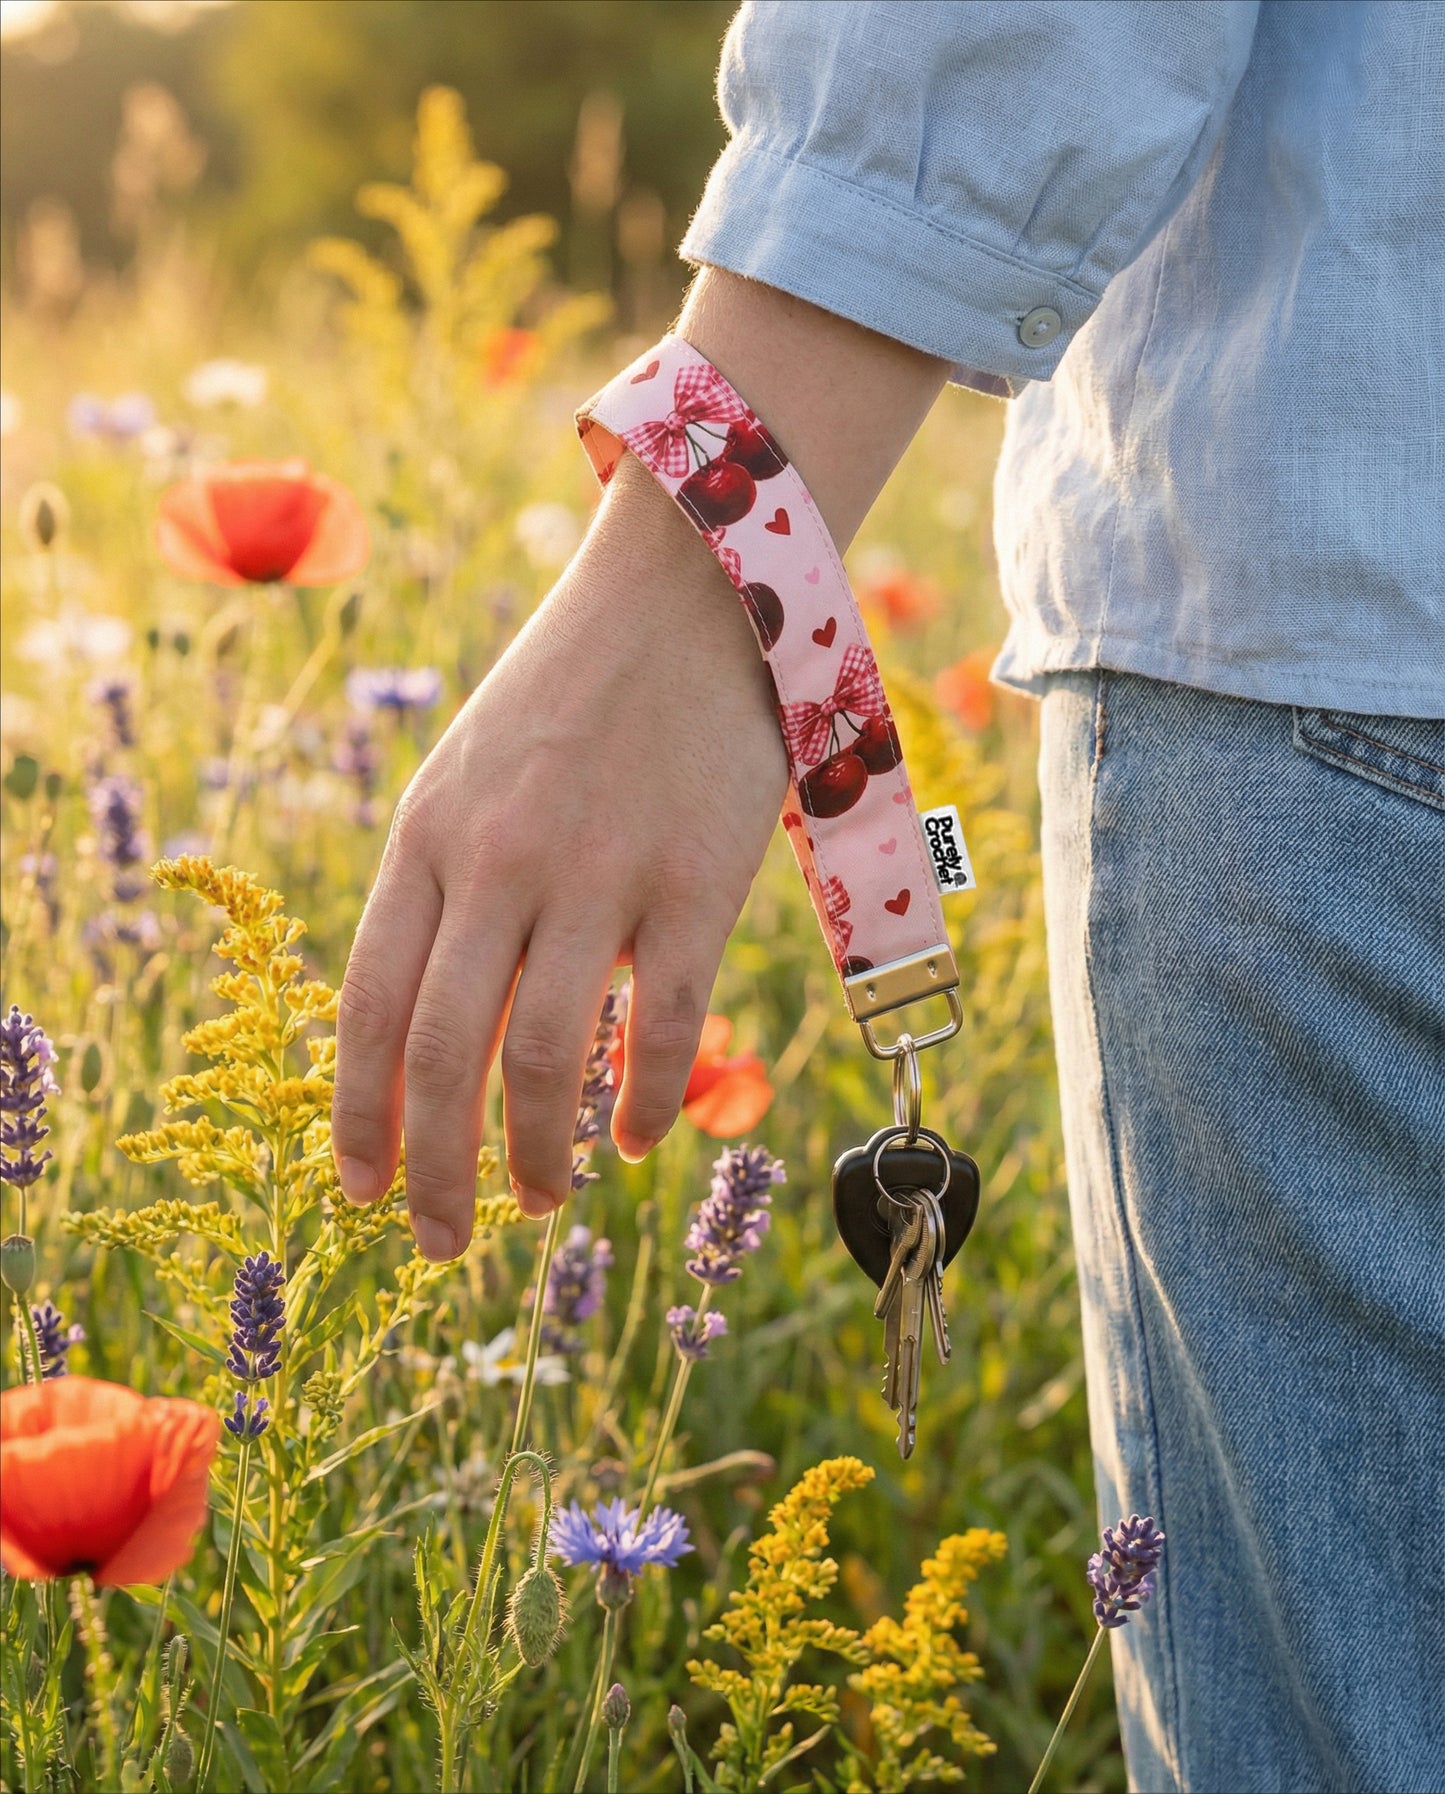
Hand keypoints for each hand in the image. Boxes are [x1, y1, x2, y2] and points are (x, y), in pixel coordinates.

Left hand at [331, 457, 788, 1257]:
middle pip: (445, 1053)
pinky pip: (660, 1024)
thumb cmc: (570, 696)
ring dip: (536, 1155)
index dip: (358, 1115)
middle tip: (440, 1243)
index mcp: (428, 837)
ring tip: (541, 1205)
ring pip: (547, 1057)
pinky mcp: (696, 880)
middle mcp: (499, 861)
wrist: (686, 594)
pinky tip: (633, 1145)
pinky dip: (642, 1102)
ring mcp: (599, 872)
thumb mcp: (468, 777)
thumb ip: (442, 892)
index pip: (370, 1006)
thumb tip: (428, 1034)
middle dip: (434, 1170)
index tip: (359, 1193)